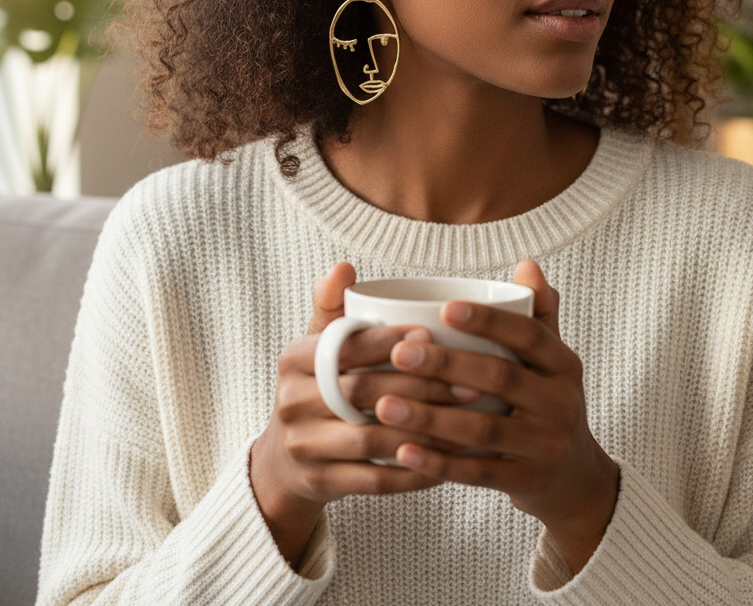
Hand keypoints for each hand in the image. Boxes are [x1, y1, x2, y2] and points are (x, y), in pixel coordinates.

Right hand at [250, 262, 463, 566]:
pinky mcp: (321, 484)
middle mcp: (291, 402)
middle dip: (420, 386)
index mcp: (293, 358)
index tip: (431, 334)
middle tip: (468, 382)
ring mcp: (304, 447)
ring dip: (425, 430)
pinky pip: (376, 480)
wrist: (284, 461)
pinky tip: (451, 459)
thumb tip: (345, 267)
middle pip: (363, 393)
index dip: (387, 341)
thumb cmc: (318, 387)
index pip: (345, 346)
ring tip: (468, 420)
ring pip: (373, 439)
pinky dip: (416, 470)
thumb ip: (333, 307)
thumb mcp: (317, 344)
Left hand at [373, 258, 618, 573]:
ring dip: (430, 417)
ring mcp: (545, 446)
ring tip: (384, 405)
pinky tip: (403, 451)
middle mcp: (561, 403)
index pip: (528, 335)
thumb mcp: (553, 362)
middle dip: (446, 365)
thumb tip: (527, 264)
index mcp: (564, 365)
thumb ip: (539, 315)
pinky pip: (478, 473)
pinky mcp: (526, 483)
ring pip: (482, 429)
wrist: (575, 479)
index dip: (489, 321)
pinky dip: (439, 463)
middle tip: (398, 354)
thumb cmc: (549, 403)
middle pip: (500, 377)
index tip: (444, 309)